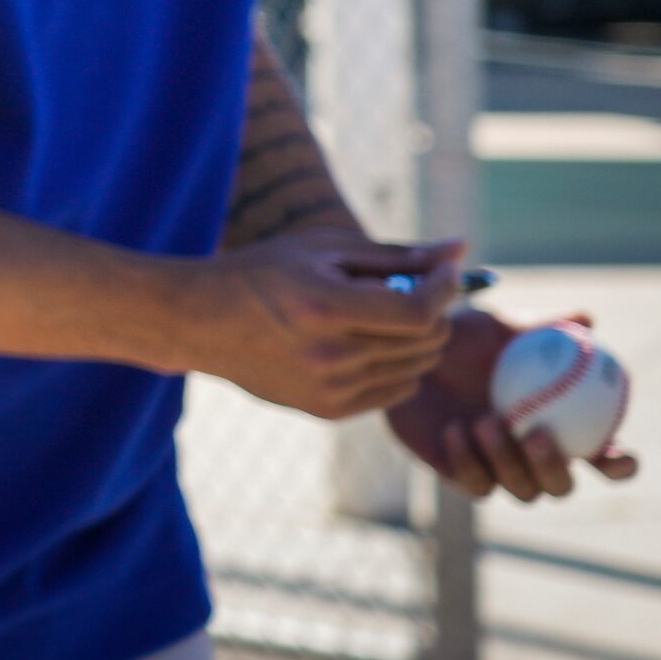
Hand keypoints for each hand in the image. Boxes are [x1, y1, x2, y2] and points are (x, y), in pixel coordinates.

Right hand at [179, 233, 463, 417]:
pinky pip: (397, 390)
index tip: (444, 270)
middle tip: (412, 288)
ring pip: (418, 367)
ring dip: (417, 337)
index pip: (419, 312)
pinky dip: (398, 364)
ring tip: (383, 313)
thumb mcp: (322, 249)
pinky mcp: (328, 410)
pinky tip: (366, 342)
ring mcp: (329, 389)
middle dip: (434, 310)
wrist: (200, 322)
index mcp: (324, 307)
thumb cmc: (262, 272)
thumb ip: (394, 254)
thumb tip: (460, 250)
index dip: (444, 289)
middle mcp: (329, 355)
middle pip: (427, 341)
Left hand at [389, 309, 640, 502]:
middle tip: (537, 436)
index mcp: (560, 425)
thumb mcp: (497, 326)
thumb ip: (540, 327)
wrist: (405, 352)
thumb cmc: (460, 338)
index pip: (603, 456)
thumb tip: (586, 320)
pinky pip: (475, 485)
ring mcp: (498, 469)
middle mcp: (532, 454)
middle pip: (562, 486)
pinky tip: (454, 429)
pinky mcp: (459, 476)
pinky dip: (468, 461)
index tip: (616, 454)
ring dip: (508, 461)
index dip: (619, 465)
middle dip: (555, 468)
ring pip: (522, 491)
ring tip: (485, 420)